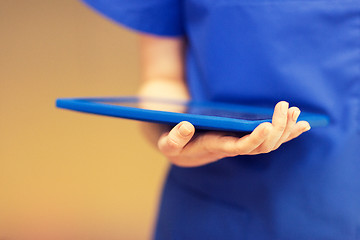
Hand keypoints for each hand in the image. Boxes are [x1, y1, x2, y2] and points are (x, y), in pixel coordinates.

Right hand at [157, 101, 310, 166]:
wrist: (184, 149)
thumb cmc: (175, 144)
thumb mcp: (167, 142)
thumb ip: (174, 138)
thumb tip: (186, 126)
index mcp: (216, 147)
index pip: (240, 148)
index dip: (255, 139)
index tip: (266, 125)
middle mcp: (233, 148)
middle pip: (263, 146)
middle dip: (278, 128)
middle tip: (286, 106)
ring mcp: (242, 143)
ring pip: (271, 143)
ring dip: (286, 129)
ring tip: (296, 111)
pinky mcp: (245, 137)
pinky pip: (271, 138)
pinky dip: (288, 132)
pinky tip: (302, 124)